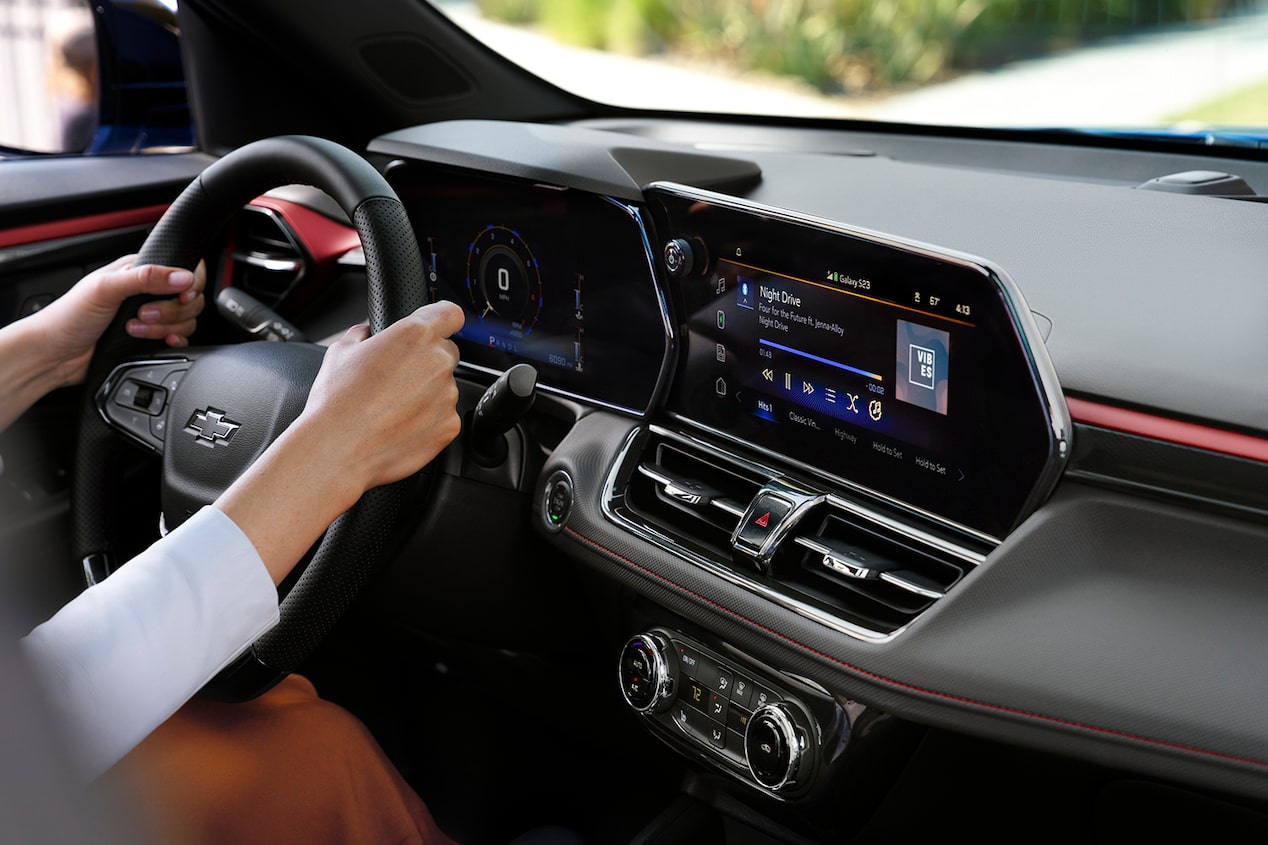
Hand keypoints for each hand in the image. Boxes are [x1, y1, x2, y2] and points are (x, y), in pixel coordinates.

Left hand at [36, 256, 205, 387]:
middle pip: (189, 297)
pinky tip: (161, 341)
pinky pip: (181, 338)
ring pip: (186, 319)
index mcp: (138, 271)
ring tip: (135, 328)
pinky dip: (175, 340)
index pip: (183, 268)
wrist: (55, 355)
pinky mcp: (154, 338)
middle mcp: (148, 291)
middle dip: (171, 311)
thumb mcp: (104, 288)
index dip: (189, 283)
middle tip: (142, 313)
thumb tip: (183, 276)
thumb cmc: (68, 317)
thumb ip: (146, 278)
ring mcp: (153, 316)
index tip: (180, 296)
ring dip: (164, 327)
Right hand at [299, 301, 465, 495]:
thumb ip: (363, 335)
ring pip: (444, 387)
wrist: (338, 449)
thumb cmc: (337, 402)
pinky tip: (400, 425)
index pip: (450, 314)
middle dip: (427, 362)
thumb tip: (367, 334)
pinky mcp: (449, 425)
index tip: (439, 326)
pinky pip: (444, 416)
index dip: (443, 319)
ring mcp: (447, 395)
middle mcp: (437, 362)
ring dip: (427, 393)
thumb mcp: (341, 351)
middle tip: (398, 379)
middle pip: (446, 353)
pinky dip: (429, 420)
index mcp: (414, 335)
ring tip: (392, 407)